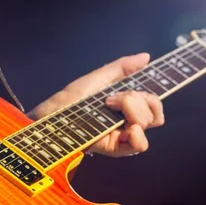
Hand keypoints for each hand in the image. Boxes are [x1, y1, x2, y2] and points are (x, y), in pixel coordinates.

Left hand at [29, 53, 164, 156]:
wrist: (50, 117)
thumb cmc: (69, 99)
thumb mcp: (97, 78)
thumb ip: (122, 68)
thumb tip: (146, 56)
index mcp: (124, 105)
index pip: (153, 103)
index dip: (155, 96)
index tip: (153, 84)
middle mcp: (125, 120)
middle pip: (154, 113)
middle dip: (138, 99)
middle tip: (112, 98)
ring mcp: (121, 134)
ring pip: (148, 124)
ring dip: (134, 111)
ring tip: (109, 107)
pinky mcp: (114, 148)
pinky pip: (139, 146)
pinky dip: (138, 134)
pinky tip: (126, 127)